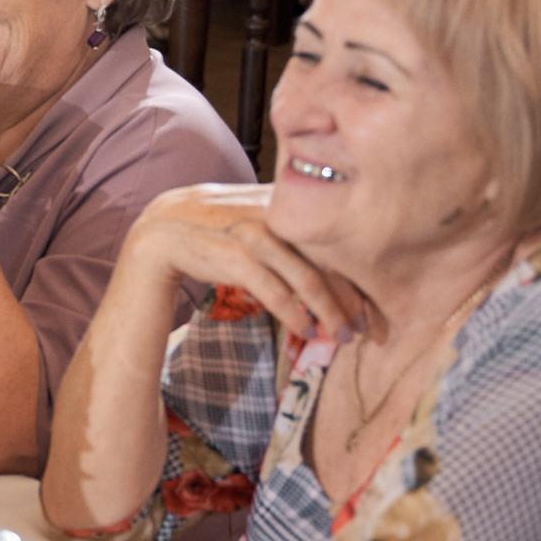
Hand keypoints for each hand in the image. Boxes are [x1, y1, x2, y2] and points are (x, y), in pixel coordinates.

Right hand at [122, 184, 365, 341]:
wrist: (164, 228)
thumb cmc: (218, 227)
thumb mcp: (259, 216)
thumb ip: (294, 228)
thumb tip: (336, 256)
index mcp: (292, 203)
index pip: (341, 241)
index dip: (363, 277)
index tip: (376, 306)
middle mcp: (280, 215)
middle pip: (333, 261)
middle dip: (355, 301)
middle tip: (370, 330)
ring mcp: (258, 235)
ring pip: (310, 279)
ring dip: (331, 313)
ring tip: (342, 337)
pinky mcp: (237, 257)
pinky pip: (276, 292)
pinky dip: (296, 315)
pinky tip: (307, 331)